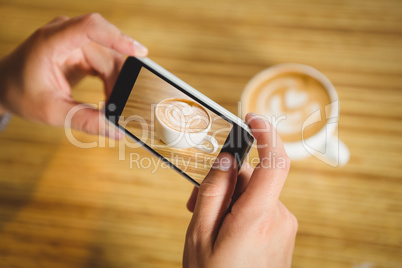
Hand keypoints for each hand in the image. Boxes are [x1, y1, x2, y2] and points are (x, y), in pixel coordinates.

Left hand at [0, 13, 147, 137]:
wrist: (6, 85)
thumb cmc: (20, 92)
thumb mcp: (52, 111)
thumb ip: (85, 120)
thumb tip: (116, 132)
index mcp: (52, 41)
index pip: (91, 28)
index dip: (118, 37)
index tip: (140, 53)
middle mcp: (67, 35)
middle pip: (108, 48)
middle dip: (122, 76)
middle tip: (129, 103)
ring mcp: (75, 41)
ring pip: (112, 57)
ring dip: (119, 82)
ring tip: (116, 105)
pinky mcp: (82, 50)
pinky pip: (107, 62)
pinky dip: (113, 80)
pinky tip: (112, 98)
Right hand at [184, 113, 296, 266]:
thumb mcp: (200, 234)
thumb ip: (213, 192)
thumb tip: (227, 159)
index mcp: (258, 217)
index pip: (275, 163)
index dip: (265, 133)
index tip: (251, 117)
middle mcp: (279, 218)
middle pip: (253, 179)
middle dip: (226, 183)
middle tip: (197, 203)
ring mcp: (284, 227)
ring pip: (255, 195)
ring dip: (231, 200)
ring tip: (209, 225)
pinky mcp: (283, 233)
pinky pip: (261, 209)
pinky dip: (242, 211)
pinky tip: (226, 231)